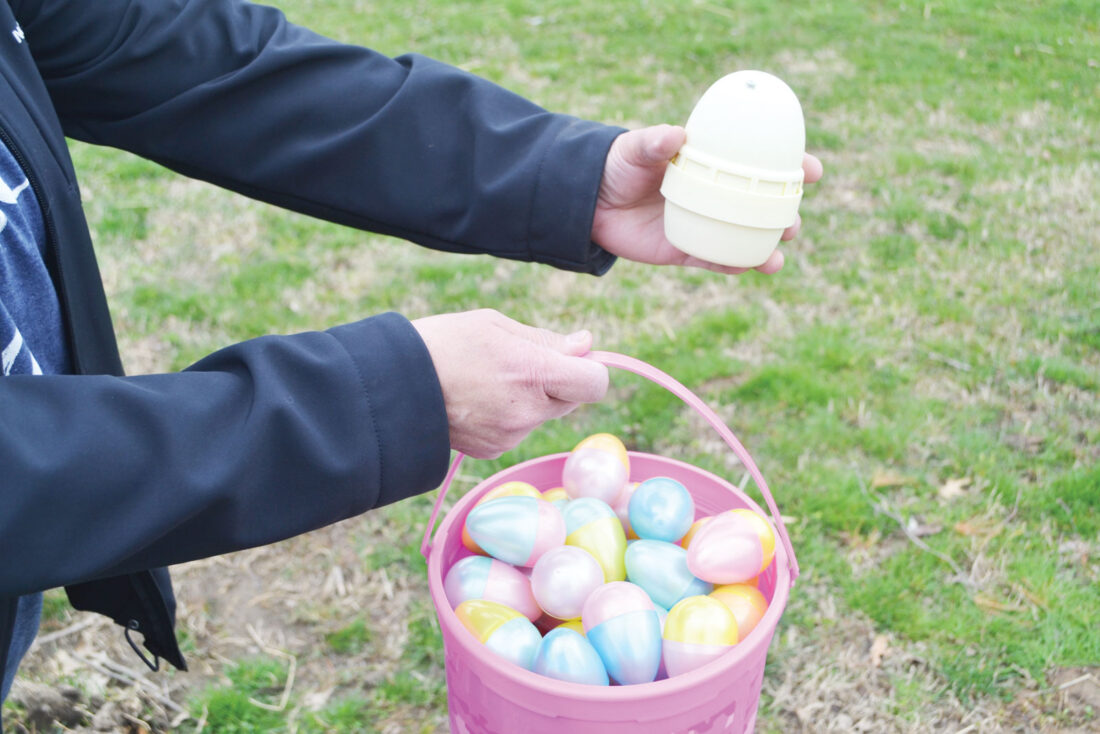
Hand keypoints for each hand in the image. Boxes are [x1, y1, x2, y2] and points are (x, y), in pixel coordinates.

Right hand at [412, 309, 608, 458]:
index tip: (570, 358)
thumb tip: (586, 344)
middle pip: (571, 400)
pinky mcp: (492, 450)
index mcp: (533, 372)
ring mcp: (510, 435)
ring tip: (486, 380)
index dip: (589, 369)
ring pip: (542, 415)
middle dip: (557, 382)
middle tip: (519, 363)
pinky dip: (506, 417)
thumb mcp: (495, 325)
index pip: (595, 383)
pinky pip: (516, 430)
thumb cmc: (442, 344)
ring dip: (529, 400)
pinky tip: (476, 401)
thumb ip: (546, 339)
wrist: (391, 387)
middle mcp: (528, 411)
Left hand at [591, 124, 823, 273]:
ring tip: (777, 256)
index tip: (812, 169)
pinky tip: (749, 267)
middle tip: (794, 221)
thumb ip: (654, 141)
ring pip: (744, 238)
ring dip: (766, 248)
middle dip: (786, 215)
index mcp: (711, 165)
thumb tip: (678, 133)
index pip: (758, 164)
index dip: (790, 166)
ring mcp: (701, 224)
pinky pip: (714, 261)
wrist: (586, 202)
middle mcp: (713, 196)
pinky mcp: (683, 250)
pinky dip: (733, 264)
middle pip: (761, 206)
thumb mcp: (634, 148)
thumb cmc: (615, 165)